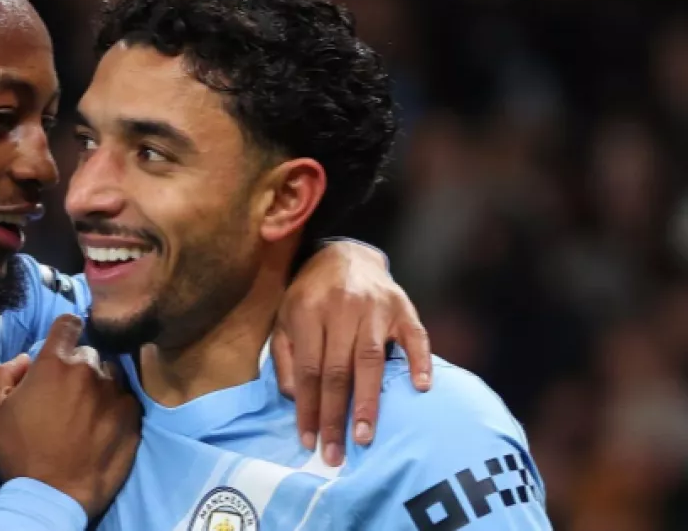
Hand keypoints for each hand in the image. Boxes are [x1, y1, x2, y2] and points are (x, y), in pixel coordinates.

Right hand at [0, 314, 140, 517]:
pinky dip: (115, 405)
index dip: (64, 330)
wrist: (53, 496)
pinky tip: (102, 425)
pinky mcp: (132, 417)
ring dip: (99, 385)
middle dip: (77, 367)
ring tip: (86, 411)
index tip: (61, 344)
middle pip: (88, 354)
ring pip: (109, 375)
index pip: (68, 323)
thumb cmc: (17, 454)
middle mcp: (90, 370)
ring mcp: (115, 393)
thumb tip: (24, 360)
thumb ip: (1, 373)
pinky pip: (126, 398)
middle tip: (65, 393)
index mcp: (55, 363)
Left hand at [272, 240, 431, 466]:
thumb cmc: (311, 295)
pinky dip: (419, 361)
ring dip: (368, 400)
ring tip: (365, 435)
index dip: (308, 407)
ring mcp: (375, 307)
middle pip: (337, 370)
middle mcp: (342, 309)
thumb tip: (294, 397)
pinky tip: (420, 387)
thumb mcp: (285, 318)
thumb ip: (285, 356)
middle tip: (336, 453)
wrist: (344, 253)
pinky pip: (416, 336)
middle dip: (335, 415)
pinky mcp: (403, 306)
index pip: (308, 369)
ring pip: (371, 359)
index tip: (309, 441)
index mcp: (307, 311)